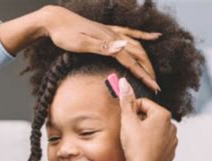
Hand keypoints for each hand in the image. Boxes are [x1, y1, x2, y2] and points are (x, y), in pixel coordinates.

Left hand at [41, 5, 160, 92]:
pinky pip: (130, 33)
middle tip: (155, 86)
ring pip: (136, 46)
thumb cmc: (64, 34)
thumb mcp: (81, 43)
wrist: (55, 20)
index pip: (132, 62)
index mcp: (109, 41)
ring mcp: (112, 32)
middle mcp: (114, 36)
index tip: (154, 88)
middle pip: (137, 55)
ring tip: (153, 73)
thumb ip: (103, 47)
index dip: (144, 76)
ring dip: (146, 60)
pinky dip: (143, 36)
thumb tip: (123, 47)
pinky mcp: (107, 30)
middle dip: (148, 71)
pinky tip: (154, 37)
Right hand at [118, 77, 176, 160]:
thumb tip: (124, 82)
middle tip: (130, 132)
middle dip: (139, 121)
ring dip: (145, 132)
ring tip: (136, 141)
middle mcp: (171, 125)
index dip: (132, 110)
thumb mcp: (127, 120)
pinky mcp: (171, 150)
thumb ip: (126, 100)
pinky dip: (151, 143)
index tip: (126, 120)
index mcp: (163, 115)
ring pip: (155, 129)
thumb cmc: (135, 146)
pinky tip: (143, 149)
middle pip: (150, 116)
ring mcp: (172, 139)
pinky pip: (159, 141)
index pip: (143, 104)